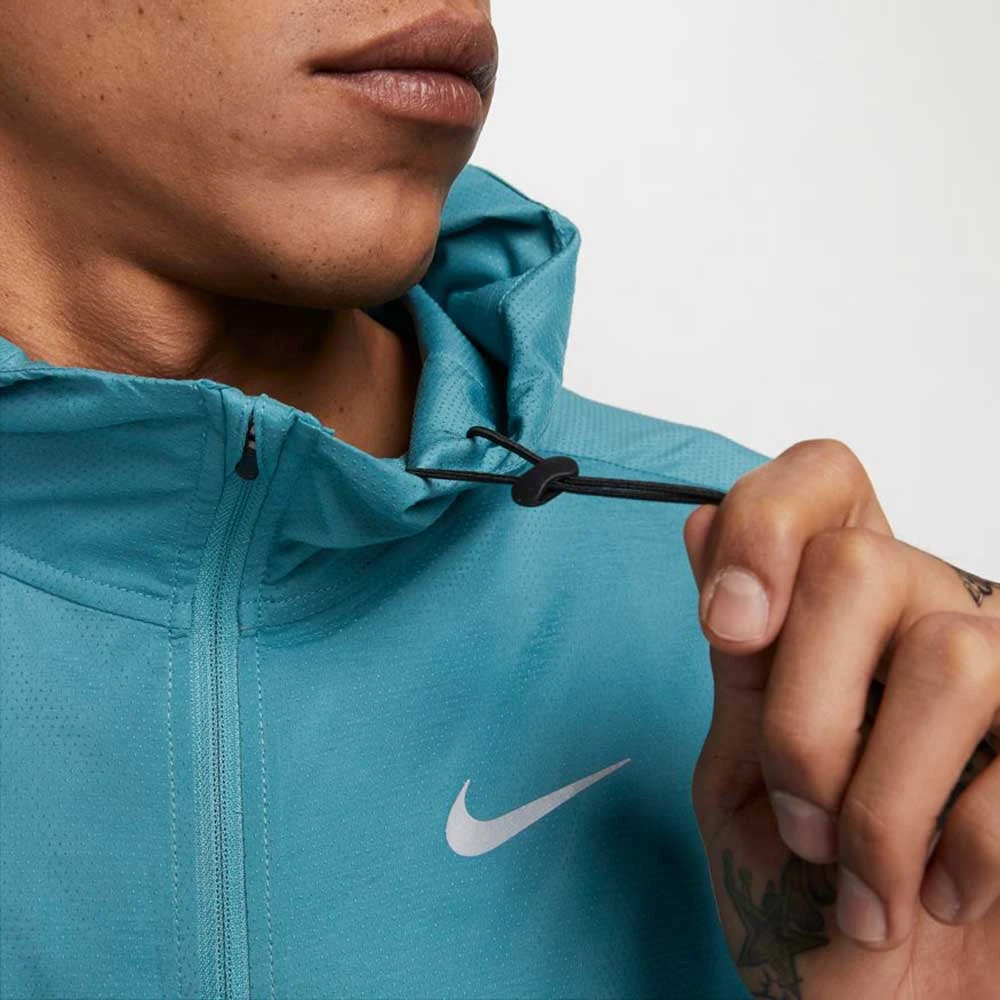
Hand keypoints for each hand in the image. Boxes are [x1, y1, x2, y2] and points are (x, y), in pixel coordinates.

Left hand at [682, 438, 999, 999]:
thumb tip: (703, 523)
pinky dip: (959, 848)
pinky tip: (942, 893)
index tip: (732, 626)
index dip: (770, 524)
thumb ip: (737, 663)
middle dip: (806, 712)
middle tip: (798, 817)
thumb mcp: (740, 778)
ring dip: (879, 797)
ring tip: (863, 879)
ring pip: (949, 653)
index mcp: (832, 612)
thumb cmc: (801, 898)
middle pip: (861, 564)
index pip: (819, 481)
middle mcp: (926, 614)